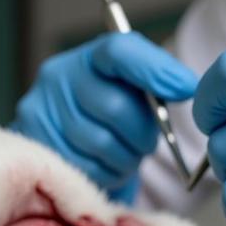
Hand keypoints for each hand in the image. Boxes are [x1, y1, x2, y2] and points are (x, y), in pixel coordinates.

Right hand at [12, 32, 197, 200]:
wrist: (71, 151)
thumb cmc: (116, 122)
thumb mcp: (136, 95)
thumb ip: (158, 84)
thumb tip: (186, 85)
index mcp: (90, 58)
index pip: (119, 52)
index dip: (155, 71)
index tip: (185, 89)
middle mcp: (59, 77)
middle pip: (117, 107)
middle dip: (141, 133)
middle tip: (146, 142)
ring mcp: (43, 112)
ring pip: (103, 144)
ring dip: (126, 157)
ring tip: (124, 154)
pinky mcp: (39, 147)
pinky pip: (88, 168)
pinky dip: (107, 173)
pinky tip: (106, 165)